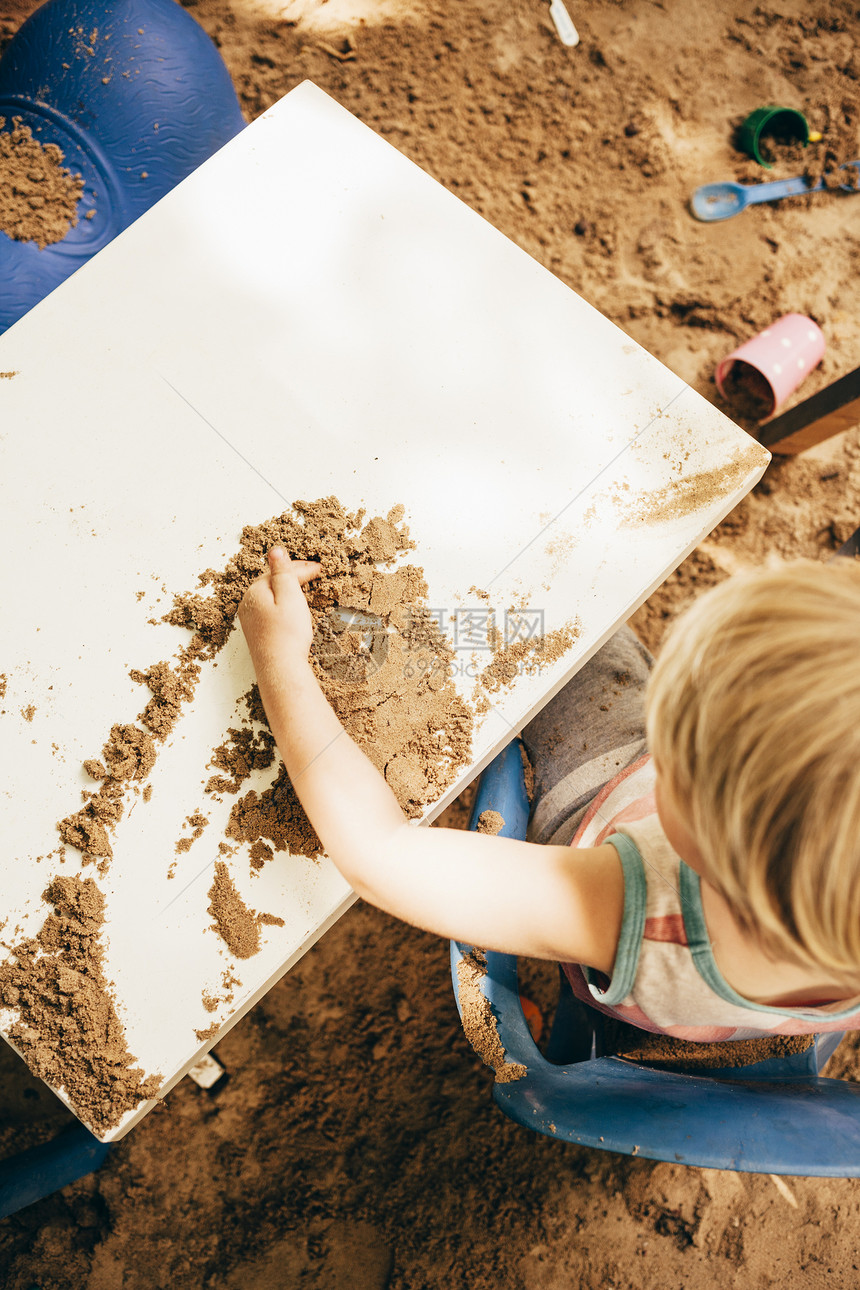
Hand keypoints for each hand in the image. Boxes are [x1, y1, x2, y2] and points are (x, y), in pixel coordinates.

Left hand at [238, 548, 320, 672]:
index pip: (279, 571)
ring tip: (305, 588)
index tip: (321, 569)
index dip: (301, 568)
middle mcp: (248, 603)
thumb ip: (283, 572)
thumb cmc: (287, 634)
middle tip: (315, 574)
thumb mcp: (289, 596)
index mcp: (255, 591)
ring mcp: (250, 618)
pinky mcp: (257, 632)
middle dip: (293, 576)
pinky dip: (282, 604)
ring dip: (288, 589)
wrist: (280, 668)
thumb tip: (275, 550)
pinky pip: (269, 609)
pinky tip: (292, 609)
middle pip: (272, 581)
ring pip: (270, 595)